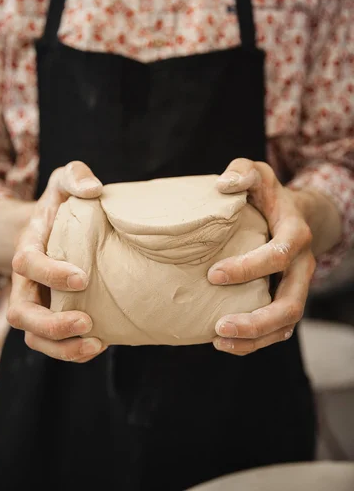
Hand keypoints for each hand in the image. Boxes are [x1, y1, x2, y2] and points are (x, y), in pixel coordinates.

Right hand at [7, 161, 106, 362]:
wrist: (54, 227)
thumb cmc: (62, 204)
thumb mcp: (65, 180)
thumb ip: (76, 176)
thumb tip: (95, 190)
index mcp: (29, 245)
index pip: (27, 263)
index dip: (50, 274)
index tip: (83, 278)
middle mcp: (25, 279)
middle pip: (20, 312)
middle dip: (51, 323)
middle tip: (86, 322)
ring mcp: (36, 300)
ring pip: (33, 335)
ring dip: (60, 347)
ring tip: (95, 346)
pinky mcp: (51, 314)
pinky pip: (51, 342)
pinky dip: (71, 350)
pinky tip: (100, 345)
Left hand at [208, 159, 315, 355]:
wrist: (293, 213)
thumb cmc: (268, 194)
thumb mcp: (257, 174)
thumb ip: (242, 172)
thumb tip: (223, 185)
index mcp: (295, 234)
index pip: (277, 256)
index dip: (247, 269)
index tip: (212, 274)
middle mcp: (302, 265)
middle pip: (291, 303)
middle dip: (257, 320)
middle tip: (219, 326)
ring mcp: (297, 285)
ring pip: (286, 323)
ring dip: (255, 338)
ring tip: (218, 340)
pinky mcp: (286, 298)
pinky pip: (278, 329)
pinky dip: (255, 341)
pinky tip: (224, 341)